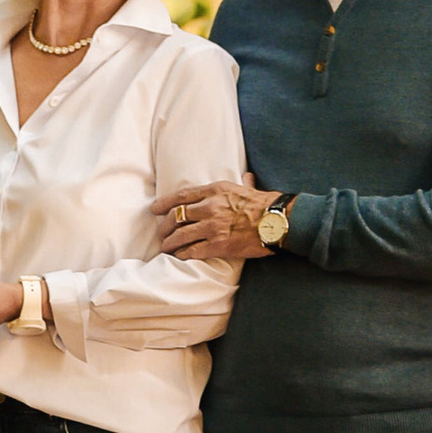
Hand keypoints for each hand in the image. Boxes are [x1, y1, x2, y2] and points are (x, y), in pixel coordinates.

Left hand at [154, 181, 283, 265]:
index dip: (164, 203)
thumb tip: (247, 176)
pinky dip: (182, 254)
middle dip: (164, 226)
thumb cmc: (265, 204)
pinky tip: (179, 256)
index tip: (154, 209)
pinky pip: (192, 251)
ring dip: (169, 243)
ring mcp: (211, 227)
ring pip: (180, 236)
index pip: (181, 196)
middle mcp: (209, 207)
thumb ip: (242, 183)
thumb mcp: (248, 188)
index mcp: (214, 191)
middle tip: (160, 233)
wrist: (277, 221)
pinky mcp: (217, 245)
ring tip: (166, 247)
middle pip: (175, 217)